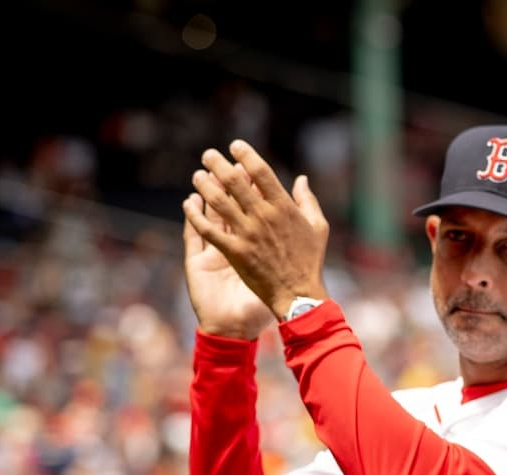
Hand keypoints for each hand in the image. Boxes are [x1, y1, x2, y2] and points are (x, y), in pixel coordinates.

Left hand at [181, 139, 328, 319]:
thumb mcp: (318, 227)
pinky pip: (209, 229)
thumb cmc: (310, 261)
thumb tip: (301, 178)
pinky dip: (196, 215)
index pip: (261, 173)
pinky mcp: (235, 251)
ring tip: (197, 174)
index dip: (246, 156)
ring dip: (205, 185)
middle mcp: (264, 217)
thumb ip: (308, 200)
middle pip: (235, 182)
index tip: (235, 146)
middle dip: (218, 164)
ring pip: (219, 202)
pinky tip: (188, 204)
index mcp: (284, 208)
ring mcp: (248, 234)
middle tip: (208, 154)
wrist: (298, 294)